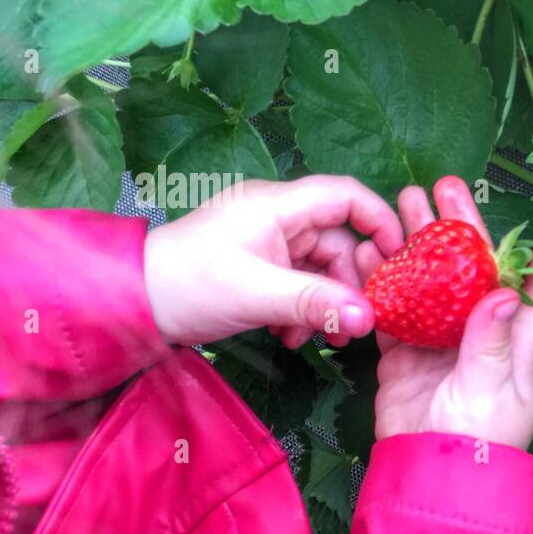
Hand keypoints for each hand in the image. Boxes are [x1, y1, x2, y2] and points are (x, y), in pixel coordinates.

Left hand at [143, 175, 403, 348]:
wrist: (133, 303)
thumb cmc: (189, 285)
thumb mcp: (258, 295)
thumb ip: (316, 304)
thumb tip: (369, 319)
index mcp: (278, 204)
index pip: (346, 196)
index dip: (379, 221)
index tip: (399, 260)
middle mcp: (277, 216)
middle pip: (338, 240)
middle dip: (348, 284)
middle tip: (354, 322)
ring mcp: (268, 241)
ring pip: (320, 268)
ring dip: (324, 304)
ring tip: (314, 338)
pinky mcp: (260, 266)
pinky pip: (299, 282)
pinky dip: (302, 310)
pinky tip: (289, 336)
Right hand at [357, 176, 532, 450]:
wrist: (429, 482)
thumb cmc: (477, 444)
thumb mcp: (490, 391)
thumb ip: (493, 342)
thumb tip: (507, 292)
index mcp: (517, 346)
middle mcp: (482, 340)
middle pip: (474, 272)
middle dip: (462, 228)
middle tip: (444, 186)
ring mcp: (441, 347)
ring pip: (431, 283)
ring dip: (419, 245)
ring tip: (403, 203)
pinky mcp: (407, 359)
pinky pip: (395, 311)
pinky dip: (382, 283)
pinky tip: (369, 252)